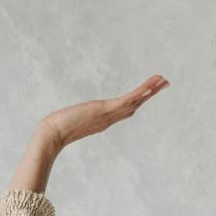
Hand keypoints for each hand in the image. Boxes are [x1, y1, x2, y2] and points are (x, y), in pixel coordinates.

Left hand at [38, 74, 168, 147]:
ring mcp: (109, 115)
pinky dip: (141, 91)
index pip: (125, 110)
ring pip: (135, 101)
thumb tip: (63, 118)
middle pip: (135, 105)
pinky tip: (152, 84)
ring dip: (150, 90)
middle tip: (164, 84)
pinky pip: (128, 99)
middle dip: (150, 94)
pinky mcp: (106, 109)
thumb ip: (70, 120)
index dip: (138, 102)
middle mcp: (109, 119)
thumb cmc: (55, 130)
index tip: (147, 94)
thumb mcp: (67, 122)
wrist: (52, 135)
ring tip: (163, 80)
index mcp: (103, 121)